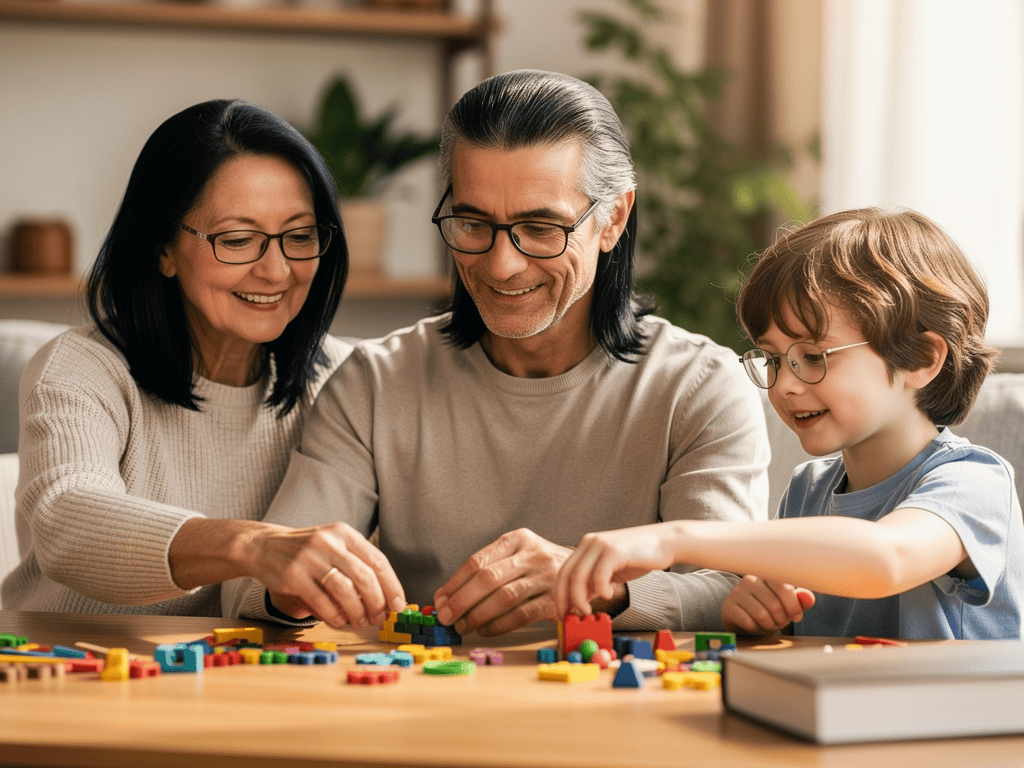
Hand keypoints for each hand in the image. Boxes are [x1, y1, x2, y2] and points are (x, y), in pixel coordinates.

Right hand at [246, 522, 405, 629]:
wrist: (263, 545)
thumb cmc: (308, 551)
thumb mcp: (334, 545)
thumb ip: (357, 564)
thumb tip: (386, 597)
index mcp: (344, 533)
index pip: (377, 560)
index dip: (391, 585)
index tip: (398, 605)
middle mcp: (329, 542)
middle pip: (365, 577)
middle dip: (377, 603)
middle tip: (380, 619)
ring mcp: (310, 558)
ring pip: (344, 590)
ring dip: (357, 612)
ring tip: (360, 622)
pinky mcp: (293, 575)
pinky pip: (321, 601)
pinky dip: (334, 616)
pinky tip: (340, 622)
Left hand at [433, 528, 570, 636]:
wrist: (584, 572)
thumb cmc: (538, 567)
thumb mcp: (517, 555)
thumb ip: (487, 569)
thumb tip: (446, 597)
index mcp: (518, 538)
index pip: (478, 560)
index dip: (455, 582)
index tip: (440, 600)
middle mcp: (533, 554)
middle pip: (488, 578)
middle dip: (462, 600)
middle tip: (446, 617)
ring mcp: (547, 577)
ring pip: (504, 597)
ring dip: (477, 615)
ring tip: (463, 626)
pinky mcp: (556, 600)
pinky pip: (521, 615)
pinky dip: (499, 625)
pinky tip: (485, 630)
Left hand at [554, 525, 676, 617]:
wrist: (665, 542)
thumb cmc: (639, 558)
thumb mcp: (611, 570)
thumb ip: (594, 581)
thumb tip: (578, 601)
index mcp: (586, 546)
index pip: (564, 572)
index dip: (560, 594)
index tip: (562, 613)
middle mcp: (590, 542)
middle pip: (567, 574)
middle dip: (564, 599)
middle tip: (570, 617)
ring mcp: (601, 544)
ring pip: (579, 576)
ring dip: (579, 598)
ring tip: (588, 611)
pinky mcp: (615, 550)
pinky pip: (599, 575)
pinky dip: (600, 590)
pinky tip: (608, 595)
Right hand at [721, 575, 815, 634]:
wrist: (742, 616)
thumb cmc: (768, 607)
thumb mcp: (786, 603)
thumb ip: (799, 600)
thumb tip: (809, 598)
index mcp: (766, 574)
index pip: (783, 587)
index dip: (793, 606)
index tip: (796, 617)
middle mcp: (750, 580)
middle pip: (774, 604)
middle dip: (782, 619)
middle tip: (781, 623)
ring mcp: (737, 592)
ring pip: (762, 615)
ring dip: (770, 625)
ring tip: (770, 624)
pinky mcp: (728, 606)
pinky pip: (748, 622)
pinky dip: (756, 629)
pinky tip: (755, 625)